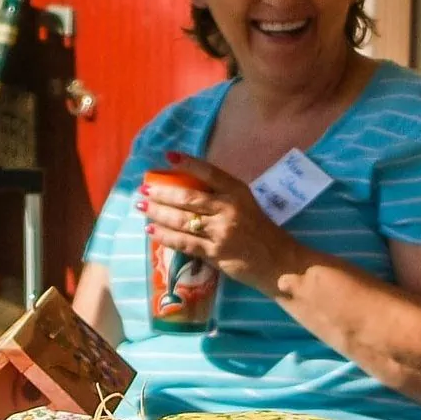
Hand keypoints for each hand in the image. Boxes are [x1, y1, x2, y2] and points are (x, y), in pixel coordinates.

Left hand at [139, 152, 306, 293]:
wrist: (280, 263)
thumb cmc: (262, 233)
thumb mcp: (247, 205)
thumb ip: (222, 197)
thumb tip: (188, 191)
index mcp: (238, 193)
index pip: (210, 172)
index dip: (189, 163)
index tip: (169, 156)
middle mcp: (228, 209)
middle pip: (187, 197)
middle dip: (161, 193)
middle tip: (142, 189)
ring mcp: (221, 232)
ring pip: (181, 220)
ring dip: (157, 213)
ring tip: (141, 207)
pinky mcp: (215, 253)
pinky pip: (184, 242)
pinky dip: (165, 236)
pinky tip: (151, 230)